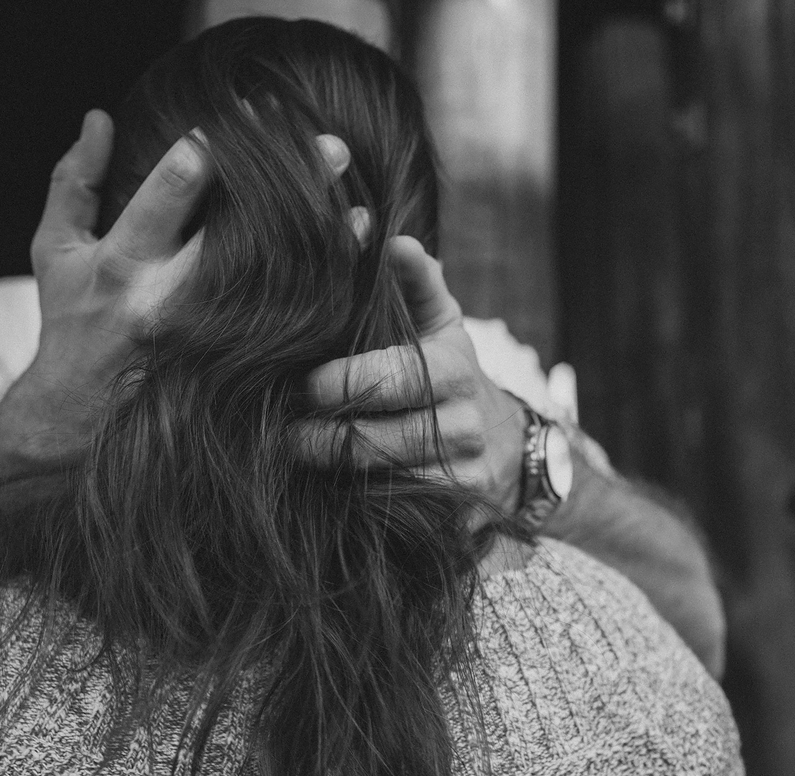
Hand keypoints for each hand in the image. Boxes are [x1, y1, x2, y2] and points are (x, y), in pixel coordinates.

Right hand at [22, 110, 354, 454]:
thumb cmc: (69, 326)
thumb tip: (100, 117)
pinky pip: (282, 333)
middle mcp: (166, 303)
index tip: (254, 114)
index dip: (216, 145)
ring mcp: (202, 345)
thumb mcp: (55, 252)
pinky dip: (317, 298)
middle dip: (286, 186)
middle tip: (332, 148)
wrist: (71, 424)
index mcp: (122, 263)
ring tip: (355, 204)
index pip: (173, 189)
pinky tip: (347, 269)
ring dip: (319, 243)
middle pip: (239, 233)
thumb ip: (74, 182)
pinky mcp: (224, 376)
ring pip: (272, 285)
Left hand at [297, 237, 528, 512]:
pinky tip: (331, 495)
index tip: (302, 384)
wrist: (511, 451)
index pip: (390, 377)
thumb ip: (413, 282)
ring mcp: (463, 478)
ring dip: (333, 476)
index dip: (339, 385)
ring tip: (297, 458)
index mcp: (455, 369)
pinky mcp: (458, 520)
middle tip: (284, 432)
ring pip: (380, 485)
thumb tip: (383, 236)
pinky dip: (360, 508)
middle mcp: (464, 426)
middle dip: (322, 438)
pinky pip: (395, 517)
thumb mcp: (442, 325)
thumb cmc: (452, 375)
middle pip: (376, 440)